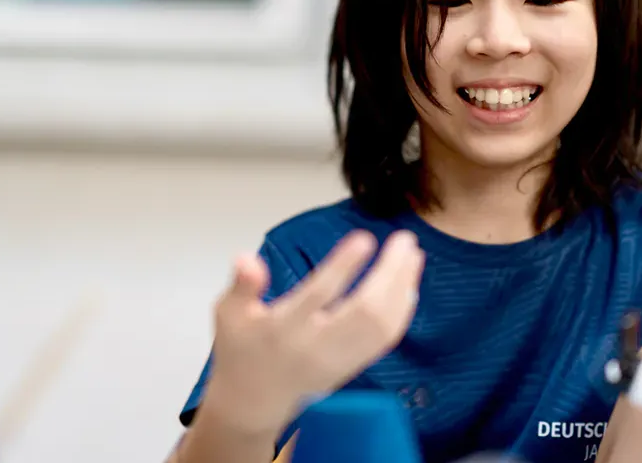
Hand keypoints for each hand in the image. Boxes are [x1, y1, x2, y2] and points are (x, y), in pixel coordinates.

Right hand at [201, 230, 424, 437]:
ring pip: (382, 326)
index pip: (319, 295)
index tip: (365, 238)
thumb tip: (245, 257)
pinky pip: (385, 341)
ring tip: (413, 254)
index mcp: (283, 329)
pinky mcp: (353, 368)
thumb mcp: (229, 315)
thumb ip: (241, 285)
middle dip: (390, 273)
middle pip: (364, 310)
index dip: (343, 266)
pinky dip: (403, 311)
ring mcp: (338, 360)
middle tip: (404, 239)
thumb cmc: (241, 350)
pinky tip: (409, 285)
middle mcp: (316, 346)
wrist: (252, 404)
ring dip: (403, 288)